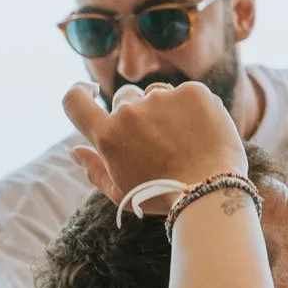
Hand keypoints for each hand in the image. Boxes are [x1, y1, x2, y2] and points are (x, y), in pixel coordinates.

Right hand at [63, 81, 246, 208]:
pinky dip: (194, 109)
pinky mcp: (193, 92)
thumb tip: (75, 150)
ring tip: (186, 141)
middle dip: (136, 114)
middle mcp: (130, 112)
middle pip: (124, 97)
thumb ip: (95, 170)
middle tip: (160, 141)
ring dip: (166, 110)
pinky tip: (204, 132)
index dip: (78, 91)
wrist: (213, 191)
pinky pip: (187, 94)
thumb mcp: (121, 193)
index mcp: (108, 135)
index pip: (75, 101)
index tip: (91, 90)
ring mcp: (162, 98)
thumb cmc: (165, 196)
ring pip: (158, 95)